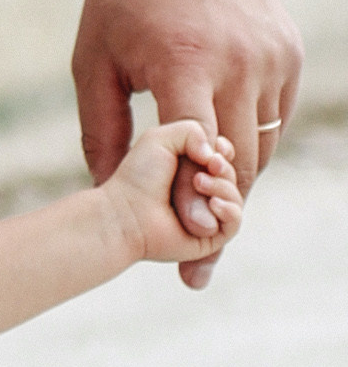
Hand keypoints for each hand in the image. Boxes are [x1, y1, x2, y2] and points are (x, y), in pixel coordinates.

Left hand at [74, 0, 299, 288]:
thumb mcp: (93, 62)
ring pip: (261, 147)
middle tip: (194, 258)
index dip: (190, 211)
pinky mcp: (288, 50)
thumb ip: (102, 135)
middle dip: (216, 213)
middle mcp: (241, 61)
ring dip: (233, 182)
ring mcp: (272, 55)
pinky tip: (218, 160)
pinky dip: (248, 143)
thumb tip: (110, 198)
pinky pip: (273, 118)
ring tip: (200, 212)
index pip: (198, 160)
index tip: (184, 257)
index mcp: (186, 64)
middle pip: (238, 166)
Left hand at [99, 116, 243, 267]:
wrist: (125, 213)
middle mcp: (205, 186)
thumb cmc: (137, 175)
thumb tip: (217, 157)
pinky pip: (235, 222)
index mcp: (196, 162)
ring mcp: (209, 211)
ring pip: (239, 195)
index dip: (225, 147)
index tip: (212, 149)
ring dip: (224, 185)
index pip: (230, 150)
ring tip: (198, 182)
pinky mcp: (210, 237)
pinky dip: (229, 209)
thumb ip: (195, 129)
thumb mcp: (163, 137)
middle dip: (225, 167)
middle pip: (240, 170)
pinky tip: (213, 203)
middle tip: (208, 166)